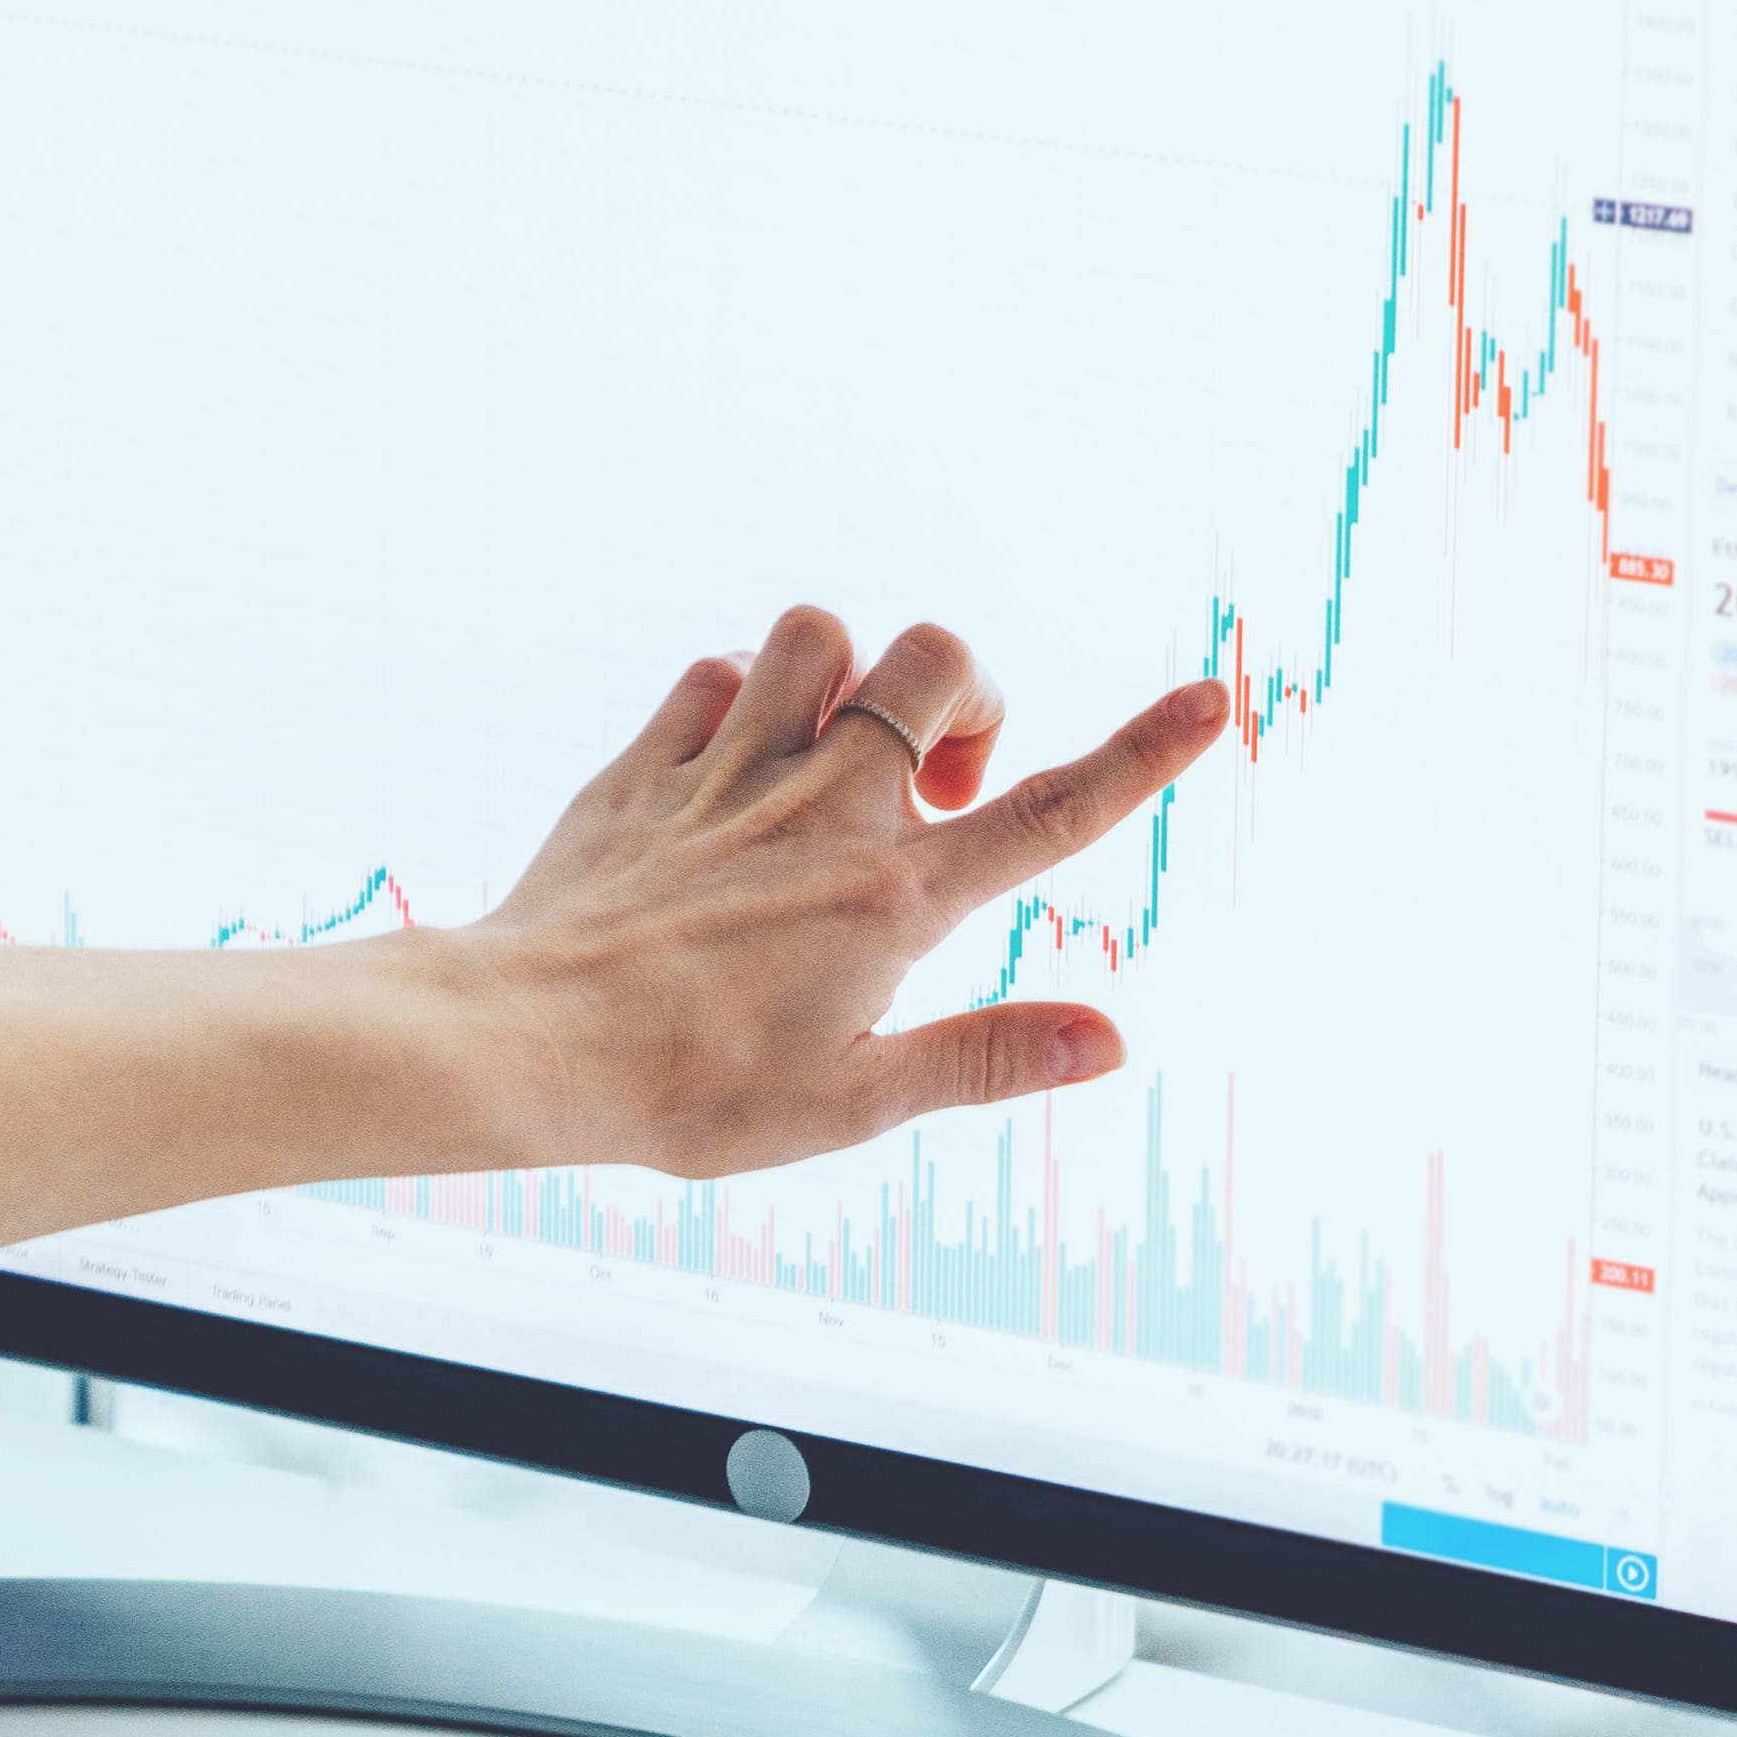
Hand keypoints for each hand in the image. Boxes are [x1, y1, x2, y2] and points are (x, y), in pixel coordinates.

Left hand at [448, 605, 1228, 1178]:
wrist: (524, 1042)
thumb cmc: (687, 1091)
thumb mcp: (851, 1101)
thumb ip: (985, 1059)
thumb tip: (1109, 1044)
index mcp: (892, 899)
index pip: (1048, 814)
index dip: (1143, 755)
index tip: (1212, 699)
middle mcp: (824, 811)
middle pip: (938, 662)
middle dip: (966, 691)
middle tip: (938, 784)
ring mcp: (732, 775)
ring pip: (821, 635)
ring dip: (849, 675)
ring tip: (836, 755)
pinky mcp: (650, 765)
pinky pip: (715, 674)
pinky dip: (740, 696)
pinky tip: (736, 764)